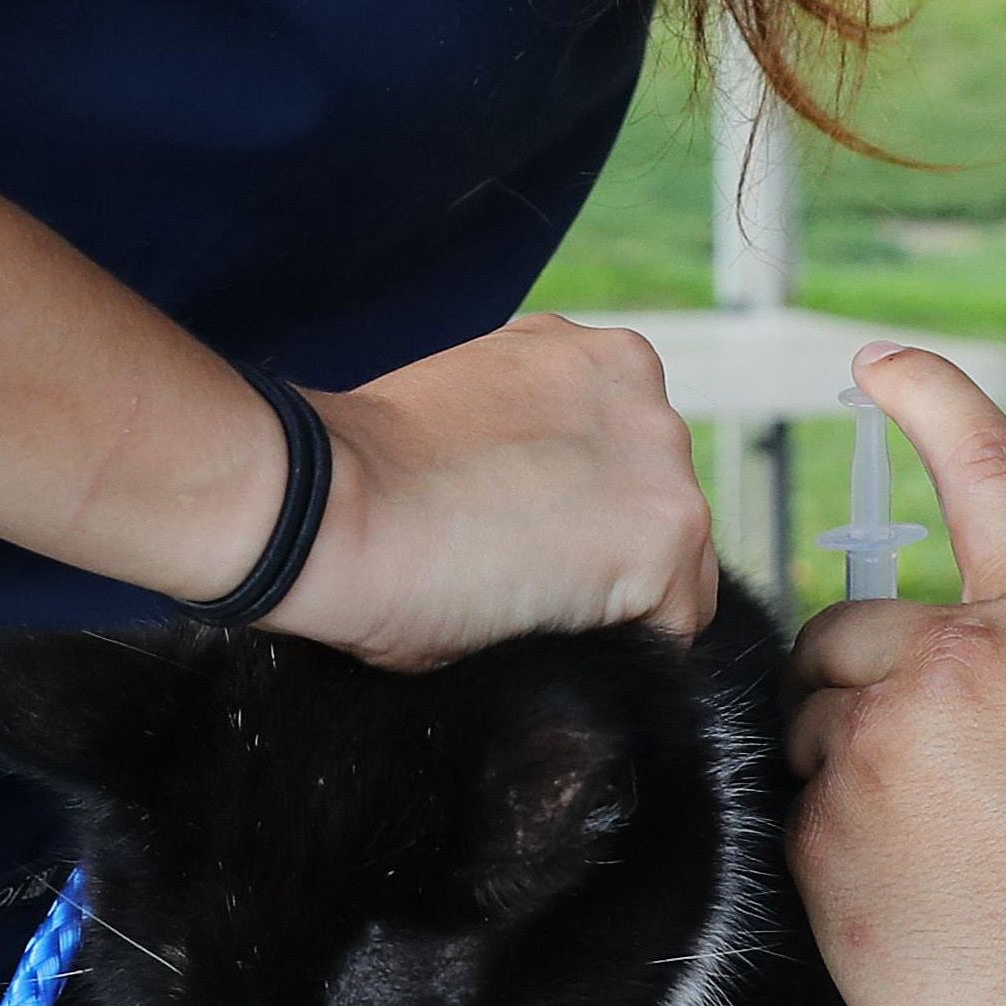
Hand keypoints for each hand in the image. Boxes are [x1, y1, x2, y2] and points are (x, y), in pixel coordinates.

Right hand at [269, 316, 717, 666]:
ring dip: (618, 601)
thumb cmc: (365, 477)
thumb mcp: (471, 420)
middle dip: (607, 551)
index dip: (583, 516)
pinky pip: (674, 624)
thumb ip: (534, 449)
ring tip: (527, 613)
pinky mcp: (665, 534)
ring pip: (678, 565)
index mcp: (592, 357)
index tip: (525, 544)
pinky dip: (624, 648)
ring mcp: (662, 461)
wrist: (328, 504)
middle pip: (661, 505)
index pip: (630, 458)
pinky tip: (547, 635)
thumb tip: (550, 522)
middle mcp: (642, 391)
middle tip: (523, 585)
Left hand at [787, 345, 1005, 1005]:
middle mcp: (962, 661)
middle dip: (859, 696)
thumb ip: (996, 681)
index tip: (882, 362)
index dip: (932, 402)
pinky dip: (828, 853)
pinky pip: (791, 811)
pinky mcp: (827, 822)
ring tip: (940, 863)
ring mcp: (886, 739)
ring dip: (842, 779)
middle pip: (843, 637)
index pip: (989, 477)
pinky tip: (902, 905)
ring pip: (809, 728)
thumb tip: (882, 676)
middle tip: (942, 798)